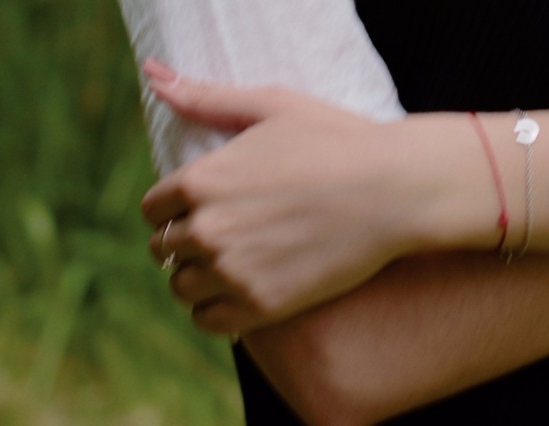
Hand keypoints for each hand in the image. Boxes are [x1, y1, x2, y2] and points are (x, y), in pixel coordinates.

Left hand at [139, 59, 429, 333]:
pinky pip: (209, 320)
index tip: (201, 209)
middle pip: (164, 249)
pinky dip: (216, 310)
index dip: (174, 209)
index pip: (153, 209)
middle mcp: (207, 229)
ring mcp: (233, 271)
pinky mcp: (263, 305)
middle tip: (225, 236)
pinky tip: (242, 292)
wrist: (396, 191)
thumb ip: (205, 97)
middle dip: (185, 242)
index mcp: (202, 180)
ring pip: (182, 287)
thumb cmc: (339, 141)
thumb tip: (152, 76)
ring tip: (231, 266)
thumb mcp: (272, 106)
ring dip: (198, 278)